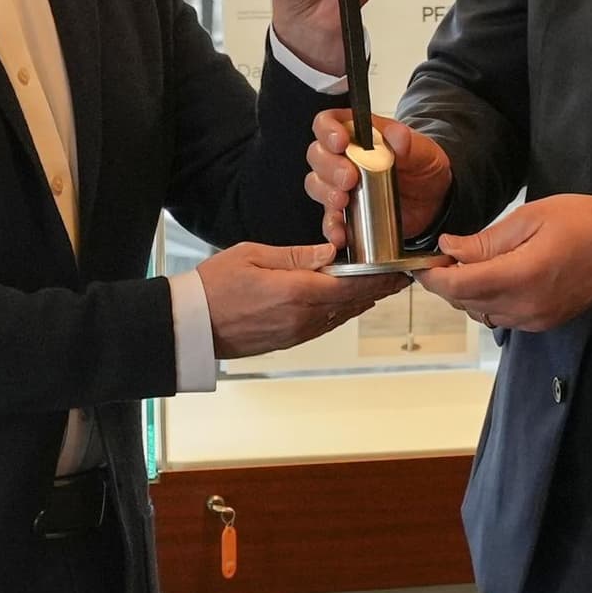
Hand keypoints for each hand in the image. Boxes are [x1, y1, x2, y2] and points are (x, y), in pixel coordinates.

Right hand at [197, 240, 396, 357]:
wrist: (191, 325)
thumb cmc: (215, 286)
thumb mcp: (253, 256)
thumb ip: (296, 256)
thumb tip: (331, 252)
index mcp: (297, 292)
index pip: (352, 284)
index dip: (380, 278)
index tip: (399, 271)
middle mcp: (303, 317)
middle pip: (353, 302)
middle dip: (379, 289)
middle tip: (400, 278)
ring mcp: (297, 332)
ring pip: (342, 315)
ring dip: (363, 301)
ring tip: (382, 287)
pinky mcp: (290, 340)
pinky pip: (326, 324)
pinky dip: (343, 311)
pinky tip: (349, 302)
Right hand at [303, 111, 453, 252]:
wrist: (434, 200)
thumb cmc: (423, 167)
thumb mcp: (423, 151)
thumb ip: (409, 142)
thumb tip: (397, 137)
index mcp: (358, 134)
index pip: (328, 123)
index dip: (327, 131)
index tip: (340, 142)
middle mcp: (344, 158)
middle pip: (317, 155)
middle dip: (329, 167)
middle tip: (348, 178)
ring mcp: (341, 186)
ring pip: (316, 185)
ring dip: (326, 194)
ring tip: (342, 201)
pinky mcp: (346, 213)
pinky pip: (329, 219)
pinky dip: (332, 227)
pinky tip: (341, 232)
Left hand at [414, 195, 591, 333]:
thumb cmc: (583, 222)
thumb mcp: (529, 218)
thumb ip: (485, 240)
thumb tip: (448, 248)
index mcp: (520, 276)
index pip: (459, 286)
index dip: (433, 276)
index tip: (422, 262)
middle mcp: (526, 306)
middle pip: (466, 303)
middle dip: (448, 282)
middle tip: (443, 256)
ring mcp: (536, 319)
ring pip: (481, 313)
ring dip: (468, 293)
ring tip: (470, 264)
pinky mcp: (544, 323)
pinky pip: (502, 317)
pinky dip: (489, 300)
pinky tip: (494, 277)